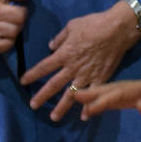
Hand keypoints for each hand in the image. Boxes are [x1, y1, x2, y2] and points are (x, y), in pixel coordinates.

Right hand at [0, 0, 31, 55]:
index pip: (20, 15)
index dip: (23, 11)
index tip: (17, 8)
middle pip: (17, 28)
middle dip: (18, 22)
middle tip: (12, 17)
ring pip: (12, 37)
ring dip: (12, 31)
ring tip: (6, 24)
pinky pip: (5, 46)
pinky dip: (7, 42)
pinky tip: (2, 34)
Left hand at [20, 0, 140, 121]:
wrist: (117, 30)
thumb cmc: (94, 24)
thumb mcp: (73, 25)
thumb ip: (60, 37)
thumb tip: (51, 46)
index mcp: (65, 54)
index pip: (44, 67)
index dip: (32, 74)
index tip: (23, 81)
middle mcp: (73, 68)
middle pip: (54, 84)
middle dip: (42, 96)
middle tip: (33, 105)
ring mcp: (87, 75)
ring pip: (71, 95)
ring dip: (61, 107)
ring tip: (54, 117)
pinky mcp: (101, 79)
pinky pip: (93, 95)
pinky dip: (89, 106)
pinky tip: (84, 116)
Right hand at [75, 74, 140, 119]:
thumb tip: (137, 106)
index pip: (122, 93)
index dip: (104, 100)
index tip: (87, 107)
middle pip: (115, 89)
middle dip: (94, 93)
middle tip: (73, 97)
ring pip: (118, 91)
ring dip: (100, 95)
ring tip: (82, 100)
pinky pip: (125, 96)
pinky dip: (111, 99)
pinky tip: (106, 102)